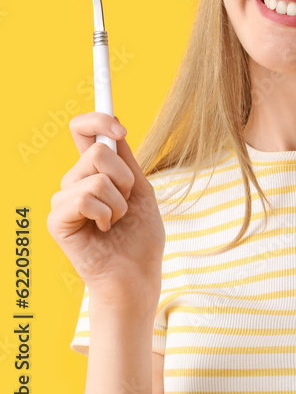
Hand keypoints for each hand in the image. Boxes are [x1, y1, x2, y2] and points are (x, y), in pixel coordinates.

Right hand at [47, 112, 164, 307]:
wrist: (137, 273)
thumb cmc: (140, 236)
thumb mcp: (140, 189)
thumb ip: (125, 160)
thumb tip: (114, 124)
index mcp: (94, 171)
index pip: (83, 131)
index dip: (97, 119)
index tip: (119, 129)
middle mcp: (74, 182)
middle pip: (97, 151)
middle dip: (124, 178)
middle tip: (126, 204)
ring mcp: (63, 200)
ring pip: (95, 176)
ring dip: (119, 201)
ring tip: (116, 221)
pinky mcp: (57, 220)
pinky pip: (84, 197)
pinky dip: (105, 213)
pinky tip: (104, 229)